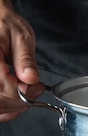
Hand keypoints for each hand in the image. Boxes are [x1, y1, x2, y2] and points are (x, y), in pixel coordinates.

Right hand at [0, 0, 44, 120]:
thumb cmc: (6, 25)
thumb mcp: (21, 37)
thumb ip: (25, 59)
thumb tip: (31, 79)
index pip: (2, 87)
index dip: (23, 92)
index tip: (37, 84)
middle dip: (20, 100)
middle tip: (35, 88)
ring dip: (14, 106)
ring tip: (28, 92)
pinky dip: (6, 110)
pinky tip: (17, 100)